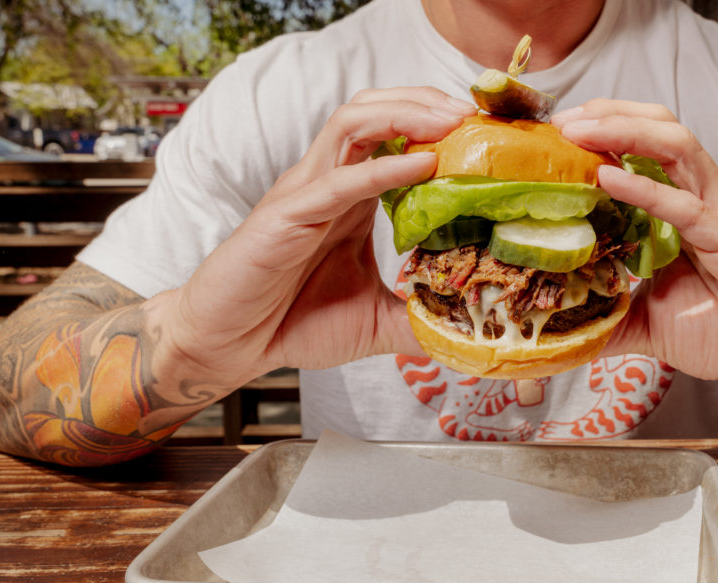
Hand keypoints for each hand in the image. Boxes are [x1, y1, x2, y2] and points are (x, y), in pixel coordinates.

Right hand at [153, 87, 475, 388]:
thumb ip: (418, 319)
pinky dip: (382, 169)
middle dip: (427, 102)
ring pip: (353, 124)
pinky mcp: (286, 217)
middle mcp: (329, 183)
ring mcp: (305, 194)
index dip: (439, 125)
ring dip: (406, 115)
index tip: (487, 134)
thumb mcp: (374, 322)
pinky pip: (337, 181)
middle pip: (377, 112)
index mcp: (351, 197)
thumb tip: (468, 332)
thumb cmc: (292, 323)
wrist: (229, 345)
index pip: (395, 135)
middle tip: (476, 114)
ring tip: (453, 122)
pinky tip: (421, 165)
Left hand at [554, 100, 717, 392]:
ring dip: (622, 130)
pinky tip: (609, 178)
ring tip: (579, 130)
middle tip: (559, 122)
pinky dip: (645, 188)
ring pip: (673, 146)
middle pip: (653, 130)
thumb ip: (608, 320)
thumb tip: (562, 330)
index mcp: (676, 211)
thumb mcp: (649, 326)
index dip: (596, 136)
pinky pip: (685, 204)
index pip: (636, 152)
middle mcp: (697, 199)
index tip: (550, 139)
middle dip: (605, 116)